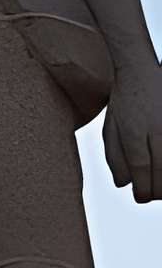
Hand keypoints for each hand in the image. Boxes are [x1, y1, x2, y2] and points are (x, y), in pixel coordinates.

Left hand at [105, 61, 161, 201]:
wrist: (140, 70)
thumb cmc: (123, 103)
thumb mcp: (110, 128)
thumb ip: (115, 157)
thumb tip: (123, 184)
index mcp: (133, 132)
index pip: (140, 168)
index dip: (143, 188)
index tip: (141, 197)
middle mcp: (155, 128)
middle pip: (161, 168)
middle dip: (158, 189)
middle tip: (153, 195)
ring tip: (161, 187)